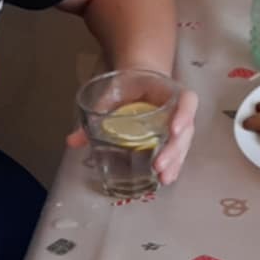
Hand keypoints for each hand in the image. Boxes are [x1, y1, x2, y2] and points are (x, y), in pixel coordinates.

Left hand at [66, 86, 199, 185]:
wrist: (140, 80)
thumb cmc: (130, 84)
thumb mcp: (113, 93)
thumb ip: (97, 113)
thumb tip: (72, 141)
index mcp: (170, 91)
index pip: (187, 101)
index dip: (185, 115)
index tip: (174, 130)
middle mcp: (179, 109)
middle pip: (186, 130)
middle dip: (174, 150)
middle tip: (159, 165)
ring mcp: (178, 124)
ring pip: (183, 144)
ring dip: (175, 162)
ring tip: (164, 178)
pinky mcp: (172, 137)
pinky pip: (177, 151)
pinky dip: (172, 165)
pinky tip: (164, 178)